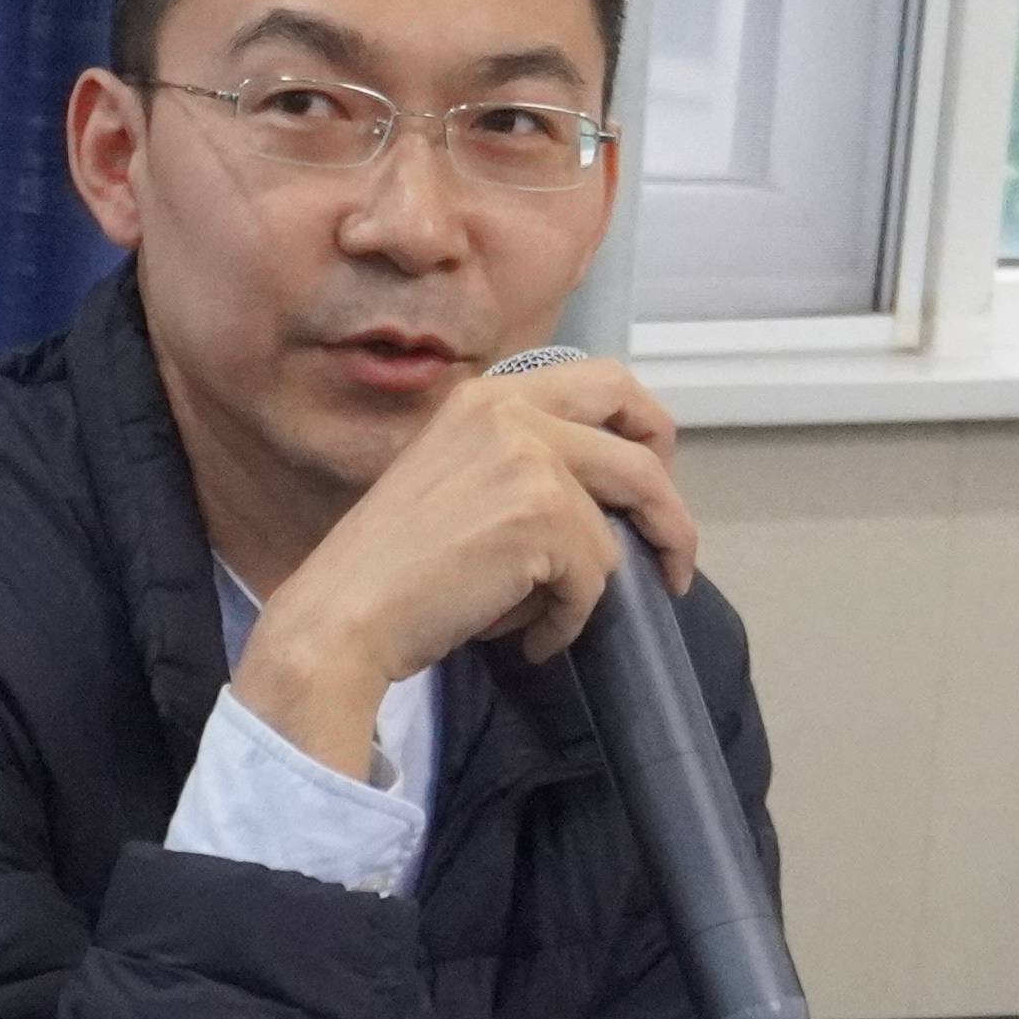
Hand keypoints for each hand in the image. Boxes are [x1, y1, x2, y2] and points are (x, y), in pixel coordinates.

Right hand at [229, 351, 694, 771]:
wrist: (345, 612)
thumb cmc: (394, 565)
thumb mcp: (458, 478)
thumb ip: (522, 462)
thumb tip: (607, 501)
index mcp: (490, 395)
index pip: (606, 381)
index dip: (647, 427)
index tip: (654, 474)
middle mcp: (512, 411)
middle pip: (642, 450)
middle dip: (670, 511)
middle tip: (673, 555)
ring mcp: (530, 458)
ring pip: (616, 531)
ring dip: (590, 588)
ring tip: (544, 618)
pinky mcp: (544, 514)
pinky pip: (593, 581)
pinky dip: (565, 621)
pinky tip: (526, 637)